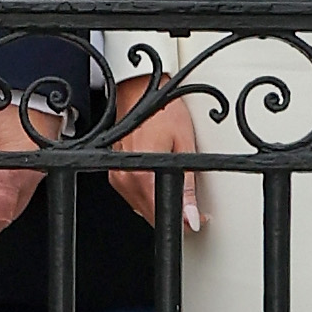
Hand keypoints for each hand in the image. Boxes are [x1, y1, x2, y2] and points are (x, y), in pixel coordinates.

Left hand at [0, 92, 56, 244]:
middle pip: (12, 210)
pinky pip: (29, 181)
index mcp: (13, 174)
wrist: (27, 84)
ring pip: (21, 196)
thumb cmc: (2, 107)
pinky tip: (0, 178)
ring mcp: (42, 168)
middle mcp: (32, 175)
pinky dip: (14, 185)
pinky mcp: (46, 159)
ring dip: (4, 199)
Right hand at [104, 73, 201, 233]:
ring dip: (160, 206)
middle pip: (152, 215)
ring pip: (142, 208)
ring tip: (177, 189)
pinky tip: (158, 182)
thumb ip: (187, 187)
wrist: (141, 90)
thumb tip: (191, 216)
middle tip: (192, 205)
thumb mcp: (184, 147)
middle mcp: (125, 178)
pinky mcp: (115, 173)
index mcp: (142, 174)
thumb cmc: (162, 110)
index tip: (196, 215)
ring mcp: (118, 177)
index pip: (163, 214)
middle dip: (174, 214)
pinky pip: (133, 196)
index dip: (184, 220)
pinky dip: (148, 195)